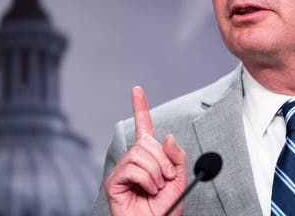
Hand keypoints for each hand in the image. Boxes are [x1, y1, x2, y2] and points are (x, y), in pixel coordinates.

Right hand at [105, 86, 187, 215]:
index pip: (144, 127)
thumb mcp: (180, 179)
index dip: (140, 108)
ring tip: (156, 188)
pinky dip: (146, 180)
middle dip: (163, 161)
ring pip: (140, 154)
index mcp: (149, 157)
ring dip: (156, 173)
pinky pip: (132, 168)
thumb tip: (166, 137)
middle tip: (166, 180)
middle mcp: (132, 160)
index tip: (137, 89)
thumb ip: (177, 157)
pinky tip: (146, 191)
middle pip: (147, 142)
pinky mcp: (113, 182)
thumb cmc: (167, 207)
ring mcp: (122, 170)